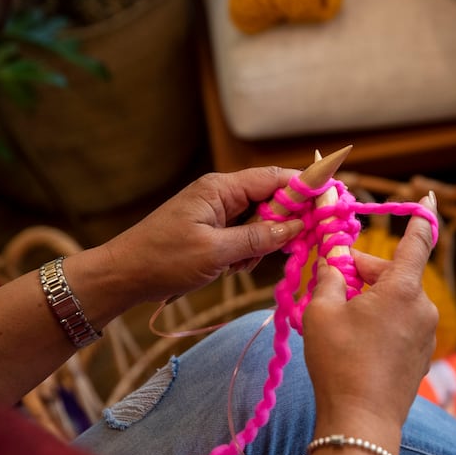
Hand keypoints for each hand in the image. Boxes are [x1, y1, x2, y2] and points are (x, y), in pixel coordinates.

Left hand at [98, 167, 303, 304]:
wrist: (124, 276)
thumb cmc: (163, 260)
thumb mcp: (216, 252)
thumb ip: (259, 237)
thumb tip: (297, 227)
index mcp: (221, 189)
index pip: (274, 178)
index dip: (305, 186)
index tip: (331, 197)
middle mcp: (223, 195)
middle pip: (272, 199)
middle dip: (284, 222)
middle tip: (294, 245)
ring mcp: (218, 212)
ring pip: (261, 220)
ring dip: (263, 242)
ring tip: (241, 263)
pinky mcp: (214, 230)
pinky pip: (247, 235)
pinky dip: (248, 251)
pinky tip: (232, 267)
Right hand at [302, 195, 438, 431]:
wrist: (362, 421)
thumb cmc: (340, 362)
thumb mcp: (322, 312)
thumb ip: (330, 278)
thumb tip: (336, 265)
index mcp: (403, 288)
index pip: (418, 240)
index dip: (422, 215)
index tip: (428, 196)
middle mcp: (424, 306)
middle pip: (393, 273)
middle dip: (362, 272)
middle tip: (330, 284)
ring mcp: (426, 332)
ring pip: (395, 299)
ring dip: (369, 298)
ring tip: (338, 319)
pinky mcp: (422, 354)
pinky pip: (401, 322)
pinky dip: (380, 320)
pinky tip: (356, 340)